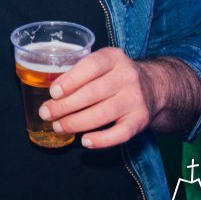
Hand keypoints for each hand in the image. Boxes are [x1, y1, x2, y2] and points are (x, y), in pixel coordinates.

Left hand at [37, 48, 155, 148]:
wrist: (154, 87)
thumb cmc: (115, 76)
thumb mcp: (102, 64)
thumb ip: (79, 72)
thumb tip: (48, 91)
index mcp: (114, 58)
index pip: (91, 66)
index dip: (71, 80)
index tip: (53, 93)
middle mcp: (127, 77)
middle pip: (92, 93)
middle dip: (65, 106)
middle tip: (46, 113)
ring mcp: (135, 99)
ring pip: (102, 114)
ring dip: (76, 123)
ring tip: (58, 127)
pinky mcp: (140, 120)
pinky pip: (119, 134)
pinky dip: (101, 140)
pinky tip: (85, 141)